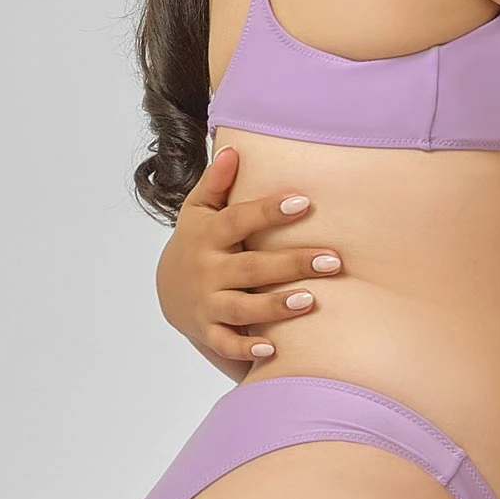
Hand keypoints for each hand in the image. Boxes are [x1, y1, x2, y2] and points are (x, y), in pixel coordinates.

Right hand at [155, 145, 343, 372]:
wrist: (166, 290)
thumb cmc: (197, 241)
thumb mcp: (198, 210)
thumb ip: (216, 182)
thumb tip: (232, 149)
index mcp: (208, 235)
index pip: (238, 219)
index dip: (268, 211)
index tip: (303, 202)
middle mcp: (208, 270)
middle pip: (251, 267)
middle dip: (292, 263)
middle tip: (333, 260)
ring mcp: (208, 303)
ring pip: (242, 308)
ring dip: (274, 306)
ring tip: (310, 300)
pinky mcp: (208, 331)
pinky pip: (227, 342)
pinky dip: (246, 349)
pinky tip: (274, 349)